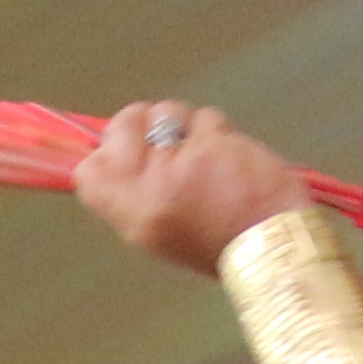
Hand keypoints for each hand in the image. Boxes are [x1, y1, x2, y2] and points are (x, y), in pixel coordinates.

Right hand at [71, 100, 308, 272]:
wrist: (275, 251)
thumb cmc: (223, 244)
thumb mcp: (165, 232)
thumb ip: (140, 193)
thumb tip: (125, 150)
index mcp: (133, 218)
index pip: (88, 172)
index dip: (106, 151)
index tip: (131, 153)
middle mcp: (148, 191)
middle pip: (121, 124)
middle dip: (144, 121)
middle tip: (171, 144)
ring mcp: (178, 166)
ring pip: (165, 112)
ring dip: (187, 125)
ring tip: (209, 159)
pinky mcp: (211, 146)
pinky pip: (205, 117)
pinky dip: (218, 131)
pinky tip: (233, 159)